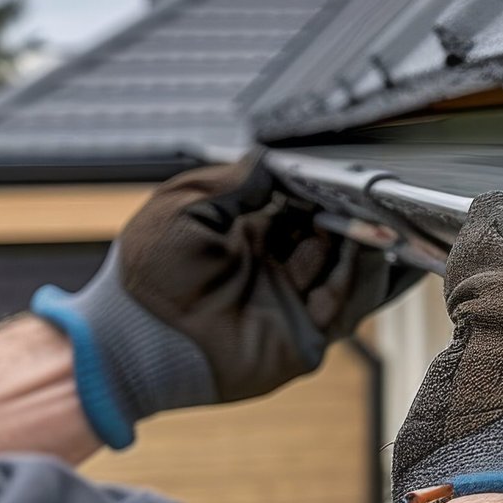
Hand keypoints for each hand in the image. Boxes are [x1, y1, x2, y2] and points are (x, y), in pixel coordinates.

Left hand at [32, 155, 419, 448]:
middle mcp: (276, 271)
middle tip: (362, 193)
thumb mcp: (184, 206)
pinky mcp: (303, 340)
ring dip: (360, 242)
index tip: (335, 174)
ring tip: (368, 217)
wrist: (133, 338)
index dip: (320, 191)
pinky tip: (361, 248)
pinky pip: (344, 307)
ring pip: (348, 271)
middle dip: (348, 214)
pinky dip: (358, 277)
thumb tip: (271, 161)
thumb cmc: (144, 276)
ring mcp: (292, 306)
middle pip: (332, 236)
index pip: (301, 208)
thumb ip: (232, 182)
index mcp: (249, 238)